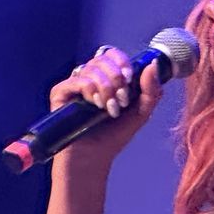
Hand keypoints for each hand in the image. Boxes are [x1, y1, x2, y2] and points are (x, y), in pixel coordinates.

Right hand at [47, 47, 165, 163]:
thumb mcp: (140, 113)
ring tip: (109, 109)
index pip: (112, 55)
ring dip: (106, 88)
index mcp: (106, 79)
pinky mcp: (60, 93)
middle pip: (102, 59)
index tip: (129, 78)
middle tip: (121, 100)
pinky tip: (96, 105)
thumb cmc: (113, 136)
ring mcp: (74, 85)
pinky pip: (77, 80)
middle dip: (116, 78)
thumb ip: (151, 91)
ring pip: (91, 68)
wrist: (93, 158)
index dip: (122, 62)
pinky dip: (90, 89)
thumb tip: (153, 65)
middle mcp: (89, 78)